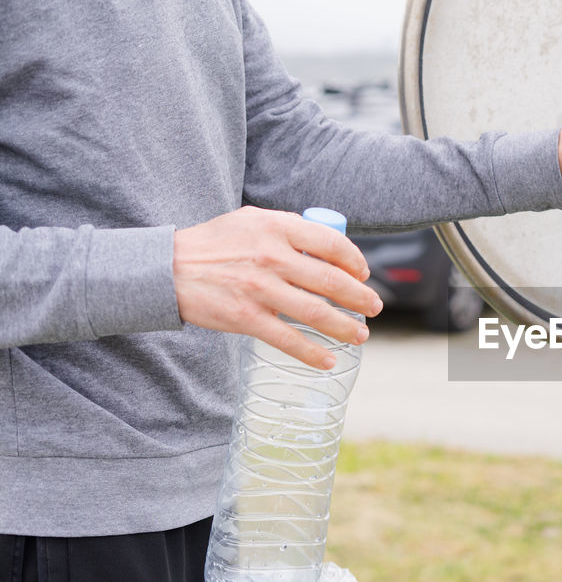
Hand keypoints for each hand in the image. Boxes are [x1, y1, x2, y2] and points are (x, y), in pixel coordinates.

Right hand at [173, 207, 382, 368]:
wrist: (166, 269)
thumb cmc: (214, 244)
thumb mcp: (252, 220)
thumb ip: (288, 229)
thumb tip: (327, 247)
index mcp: (276, 227)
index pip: (332, 244)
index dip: (355, 262)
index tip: (362, 274)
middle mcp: (271, 256)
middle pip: (331, 281)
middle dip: (360, 298)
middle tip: (374, 308)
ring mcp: (259, 289)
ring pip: (315, 313)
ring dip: (344, 327)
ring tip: (359, 335)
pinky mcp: (245, 317)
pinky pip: (287, 339)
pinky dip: (311, 353)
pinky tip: (327, 360)